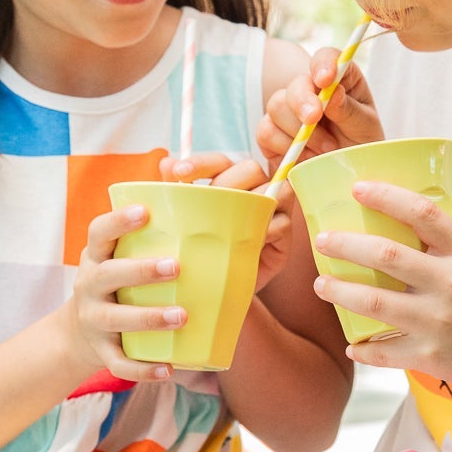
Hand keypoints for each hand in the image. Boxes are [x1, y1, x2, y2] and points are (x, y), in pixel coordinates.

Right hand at [67, 203, 185, 382]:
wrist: (78, 332)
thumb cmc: (117, 282)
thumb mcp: (119, 256)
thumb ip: (148, 233)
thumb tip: (190, 187)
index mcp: (96, 257)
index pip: (99, 232)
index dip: (118, 220)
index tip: (145, 210)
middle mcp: (89, 286)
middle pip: (108, 275)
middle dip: (140, 270)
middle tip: (175, 266)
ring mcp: (93, 320)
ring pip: (116, 319)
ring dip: (148, 318)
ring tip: (181, 316)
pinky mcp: (100, 352)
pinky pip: (119, 363)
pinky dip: (143, 370)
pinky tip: (168, 370)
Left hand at [159, 152, 292, 289]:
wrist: (217, 289)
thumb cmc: (200, 250)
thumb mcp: (182, 222)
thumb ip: (175, 192)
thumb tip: (166, 162)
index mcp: (227, 180)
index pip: (218, 162)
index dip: (200, 163)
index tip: (178, 174)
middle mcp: (253, 189)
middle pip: (251, 169)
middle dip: (227, 182)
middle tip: (206, 204)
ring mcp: (272, 211)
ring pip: (275, 191)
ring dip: (253, 202)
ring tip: (230, 221)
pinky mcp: (284, 236)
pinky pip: (283, 223)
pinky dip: (267, 229)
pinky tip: (250, 241)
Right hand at [258, 46, 383, 169]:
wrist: (345, 180)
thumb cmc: (361, 149)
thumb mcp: (365, 129)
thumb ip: (350, 110)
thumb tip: (333, 93)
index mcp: (340, 81)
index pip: (326, 58)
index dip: (323, 64)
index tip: (326, 79)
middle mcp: (312, 91)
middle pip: (295, 83)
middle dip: (303, 101)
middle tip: (313, 119)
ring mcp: (289, 111)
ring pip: (276, 105)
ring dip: (298, 131)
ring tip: (325, 150)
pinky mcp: (272, 134)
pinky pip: (265, 132)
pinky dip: (284, 146)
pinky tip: (305, 158)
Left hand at [312, 180, 451, 400]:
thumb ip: (446, 248)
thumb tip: (403, 221)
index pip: (423, 213)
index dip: (387, 196)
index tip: (357, 188)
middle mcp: (451, 284)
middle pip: (387, 255)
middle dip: (347, 245)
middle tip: (323, 240)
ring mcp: (438, 322)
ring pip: (374, 302)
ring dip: (341, 292)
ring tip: (322, 285)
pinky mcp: (429, 356)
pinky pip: (384, 351)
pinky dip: (362, 348)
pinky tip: (351, 344)